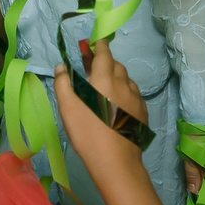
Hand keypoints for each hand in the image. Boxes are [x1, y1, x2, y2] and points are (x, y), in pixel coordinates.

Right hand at [57, 37, 147, 162]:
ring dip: (117, 77)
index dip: (100, 46)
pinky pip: (134, 94)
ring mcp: (136, 98)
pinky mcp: (143, 113)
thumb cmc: (88, 133)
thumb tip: (61, 66)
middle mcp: (123, 84)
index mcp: (105, 79)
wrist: (115, 162)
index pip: (105, 54)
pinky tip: (118, 104)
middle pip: (116, 65)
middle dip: (106, 62)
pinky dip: (126, 92)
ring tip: (106, 87)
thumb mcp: (68, 108)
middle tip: (94, 68)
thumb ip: (63, 84)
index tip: (95, 42)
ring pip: (127, 80)